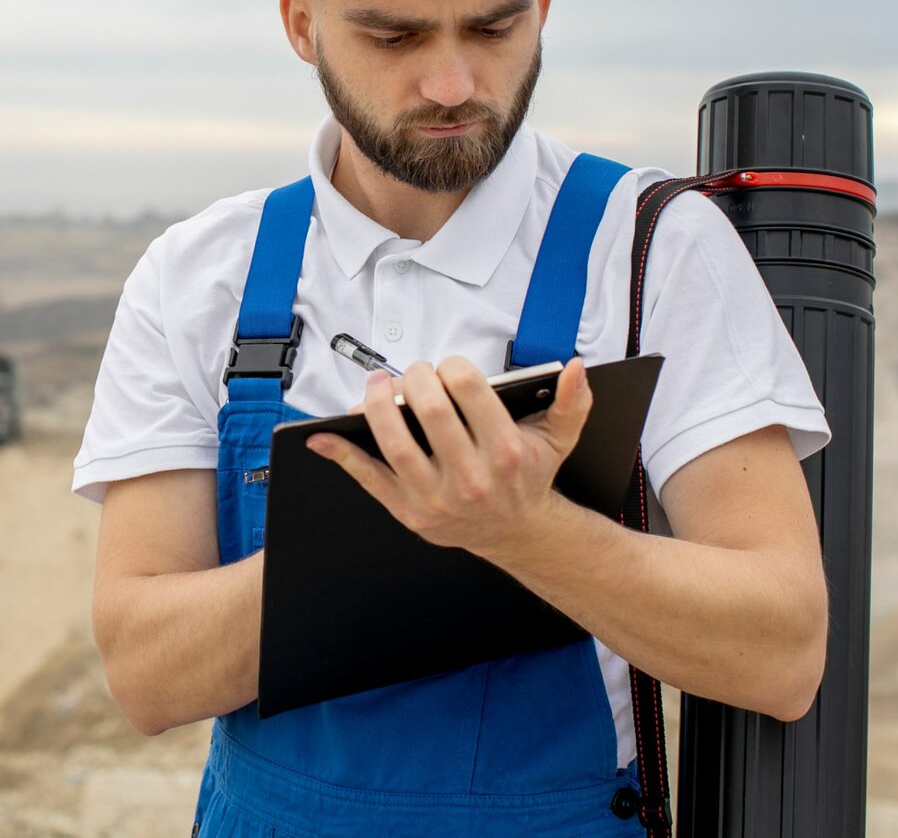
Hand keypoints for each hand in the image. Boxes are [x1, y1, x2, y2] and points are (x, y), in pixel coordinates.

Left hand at [305, 356, 592, 559]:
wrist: (517, 532)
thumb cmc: (528, 476)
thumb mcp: (559, 439)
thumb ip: (573, 401)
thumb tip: (576, 368)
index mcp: (505, 451)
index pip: (467, 388)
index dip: (451, 366)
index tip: (447, 367)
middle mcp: (470, 476)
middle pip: (428, 409)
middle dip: (414, 377)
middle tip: (413, 373)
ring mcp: (436, 497)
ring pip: (394, 441)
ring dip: (376, 404)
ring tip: (376, 385)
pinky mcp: (409, 512)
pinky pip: (368, 479)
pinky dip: (340, 455)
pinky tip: (321, 437)